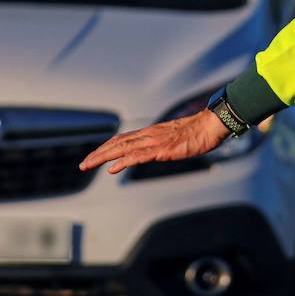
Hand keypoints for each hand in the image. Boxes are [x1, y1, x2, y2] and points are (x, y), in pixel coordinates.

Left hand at [78, 110, 228, 173]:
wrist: (211, 126)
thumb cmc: (199, 133)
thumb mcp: (178, 139)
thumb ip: (166, 144)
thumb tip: (161, 151)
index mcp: (152, 132)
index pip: (123, 139)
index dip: (107, 147)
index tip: (95, 155)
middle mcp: (148, 134)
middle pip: (117, 143)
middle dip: (98, 153)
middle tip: (83, 164)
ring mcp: (154, 141)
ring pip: (121, 148)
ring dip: (102, 157)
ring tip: (87, 165)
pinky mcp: (161, 149)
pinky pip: (137, 156)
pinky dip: (122, 162)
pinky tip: (112, 169)